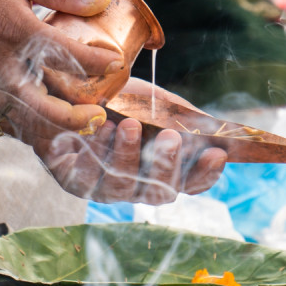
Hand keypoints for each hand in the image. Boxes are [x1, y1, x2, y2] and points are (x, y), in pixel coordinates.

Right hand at [0, 0, 122, 136]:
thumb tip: (100, 2)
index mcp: (14, 29)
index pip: (64, 56)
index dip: (96, 63)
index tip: (117, 62)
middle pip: (42, 106)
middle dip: (74, 118)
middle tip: (100, 116)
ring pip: (24, 117)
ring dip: (54, 125)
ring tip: (83, 120)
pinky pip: (7, 112)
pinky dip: (31, 120)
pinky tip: (53, 117)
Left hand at [33, 78, 227, 203]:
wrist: (68, 94)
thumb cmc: (118, 101)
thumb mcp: (153, 103)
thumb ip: (180, 116)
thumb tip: (215, 126)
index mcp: (162, 171)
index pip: (192, 183)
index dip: (206, 173)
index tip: (217, 153)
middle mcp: (136, 187)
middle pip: (159, 191)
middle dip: (166, 164)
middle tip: (171, 137)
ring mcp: (105, 188)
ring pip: (122, 186)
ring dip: (128, 155)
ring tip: (130, 125)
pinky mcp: (74, 180)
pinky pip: (87, 176)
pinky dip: (96, 151)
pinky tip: (101, 126)